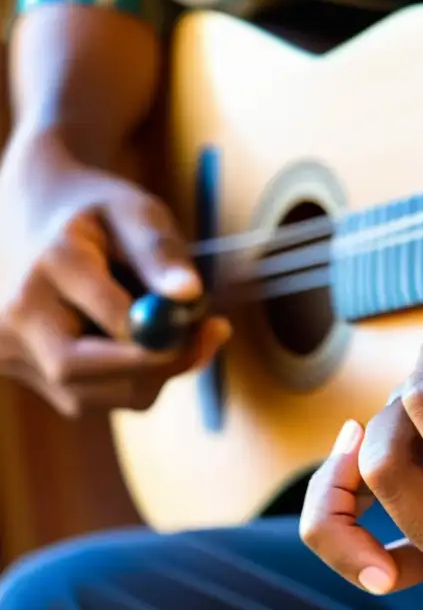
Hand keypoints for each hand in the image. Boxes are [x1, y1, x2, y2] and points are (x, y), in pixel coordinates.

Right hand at [0, 128, 229, 415]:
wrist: (27, 212)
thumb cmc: (95, 213)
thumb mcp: (135, 212)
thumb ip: (160, 251)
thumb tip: (191, 294)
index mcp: (50, 263)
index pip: (112, 319)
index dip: (169, 337)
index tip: (215, 327)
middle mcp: (14, 312)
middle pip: (82, 372)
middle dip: (156, 369)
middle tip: (207, 341)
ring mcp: (5, 347)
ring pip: (88, 396)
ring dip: (143, 377)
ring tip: (161, 328)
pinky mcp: (12, 370)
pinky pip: (81, 396)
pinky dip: (120, 379)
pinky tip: (120, 339)